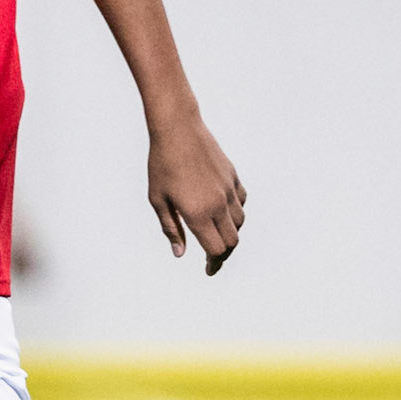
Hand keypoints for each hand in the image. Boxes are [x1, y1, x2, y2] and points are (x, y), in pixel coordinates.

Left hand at [148, 115, 245, 274]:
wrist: (178, 130)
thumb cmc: (162, 165)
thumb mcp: (158, 199)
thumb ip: (171, 228)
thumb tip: (180, 253)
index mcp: (197, 213)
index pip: (216, 250)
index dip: (213, 263)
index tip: (209, 269)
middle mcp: (217, 204)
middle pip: (232, 241)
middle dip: (224, 253)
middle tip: (212, 256)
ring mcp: (228, 190)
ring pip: (240, 223)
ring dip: (231, 233)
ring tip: (216, 234)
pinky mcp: (233, 177)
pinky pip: (242, 202)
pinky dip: (236, 212)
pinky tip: (222, 211)